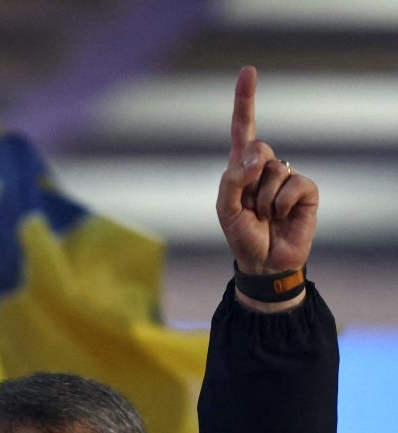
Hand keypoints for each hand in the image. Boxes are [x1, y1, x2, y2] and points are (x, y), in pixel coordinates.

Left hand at [216, 66, 317, 275]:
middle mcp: (265, 167)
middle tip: (250, 205)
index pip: (244, 128)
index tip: (248, 71)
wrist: (264, 262)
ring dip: (263, 199)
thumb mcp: (226, 209)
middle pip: (258, 148)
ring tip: (264, 216)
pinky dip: (282, 203)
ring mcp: (286, 177)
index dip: (246, 100)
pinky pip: (294, 184)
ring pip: (274, 170)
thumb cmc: (242, 235)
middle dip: (250, 175)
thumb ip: (232, 180)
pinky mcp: (305, 190)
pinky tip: (281, 217)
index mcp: (241, 168)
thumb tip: (257, 157)